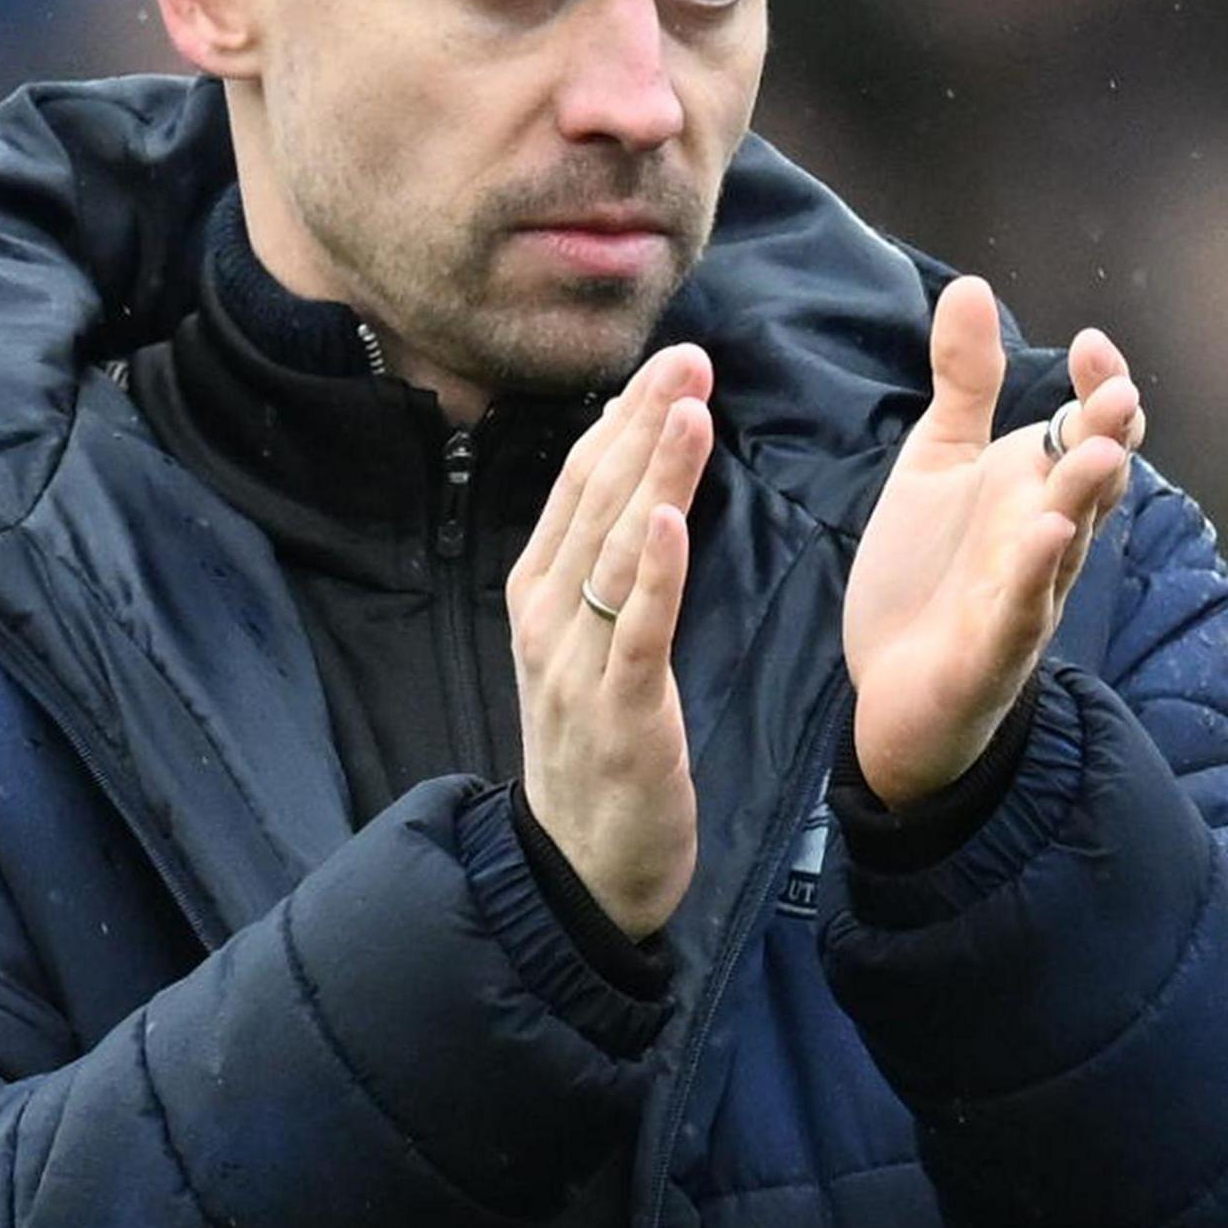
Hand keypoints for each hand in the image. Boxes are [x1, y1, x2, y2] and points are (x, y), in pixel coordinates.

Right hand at [507, 344, 714, 938]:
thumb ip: (606, 570)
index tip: (672, 360)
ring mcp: (573, 664)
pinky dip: (652, 570)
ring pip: (615, 549)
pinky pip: (636, 629)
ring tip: (689, 407)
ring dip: (653, 473)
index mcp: (538, 593)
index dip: (625, 418)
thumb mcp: (588, 646)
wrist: (580, 870)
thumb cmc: (597, 749)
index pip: (580, 486)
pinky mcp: (617, 711)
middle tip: (689, 357)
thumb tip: (635, 482)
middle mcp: (544, 617)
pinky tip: (668, 517)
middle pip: (594, 501)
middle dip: (642, 424)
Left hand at [845, 279, 1144, 810]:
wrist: (894, 690)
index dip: (1100, 389)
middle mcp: (1046, 538)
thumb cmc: (928, 572)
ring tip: (1083, 454)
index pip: (1087, 430)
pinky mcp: (993, 649)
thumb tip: (971, 285)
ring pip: (1069, 543)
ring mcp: (1025, 595)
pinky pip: (1021, 610)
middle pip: (1094, 481)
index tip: (1092, 344)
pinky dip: (1034, 576)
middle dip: (1107, 440)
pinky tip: (1044, 536)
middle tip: (1114, 395)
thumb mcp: (937, 462)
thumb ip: (964, 382)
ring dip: (1081, 500)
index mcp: (1035, 488)